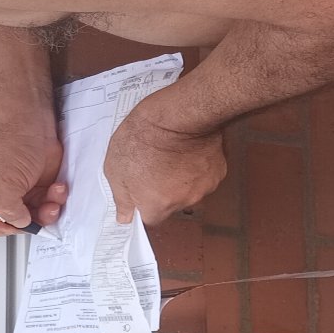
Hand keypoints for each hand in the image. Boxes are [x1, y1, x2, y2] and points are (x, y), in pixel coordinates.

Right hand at [0, 127, 66, 235]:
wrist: (32, 123)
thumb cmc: (9, 141)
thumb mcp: (3, 182)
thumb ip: (7, 209)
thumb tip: (17, 223)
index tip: (6, 225)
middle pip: (2, 224)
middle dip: (23, 222)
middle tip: (31, 218)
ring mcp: (13, 193)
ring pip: (28, 218)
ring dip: (44, 213)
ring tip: (51, 202)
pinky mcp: (32, 190)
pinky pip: (43, 207)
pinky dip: (53, 202)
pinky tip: (56, 189)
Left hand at [103, 115, 226, 225]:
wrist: (177, 114)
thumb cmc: (142, 138)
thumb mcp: (115, 168)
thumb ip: (122, 198)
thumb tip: (125, 218)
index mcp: (157, 206)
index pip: (150, 218)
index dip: (144, 202)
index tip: (139, 187)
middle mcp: (183, 202)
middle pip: (171, 205)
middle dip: (163, 190)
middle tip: (154, 165)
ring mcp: (204, 187)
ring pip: (189, 190)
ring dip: (181, 178)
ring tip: (172, 155)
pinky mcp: (218, 171)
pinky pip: (204, 175)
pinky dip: (197, 167)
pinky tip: (189, 149)